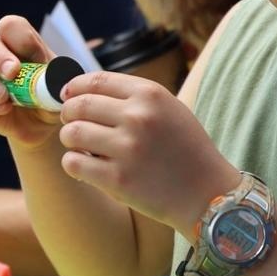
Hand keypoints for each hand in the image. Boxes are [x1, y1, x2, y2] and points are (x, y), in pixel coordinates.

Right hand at [0, 16, 62, 147]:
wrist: (46, 127)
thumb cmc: (53, 96)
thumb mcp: (63, 85)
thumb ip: (59, 78)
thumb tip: (53, 77)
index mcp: (20, 45)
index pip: (11, 27)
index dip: (19, 37)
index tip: (35, 58)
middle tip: (13, 72)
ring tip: (4, 96)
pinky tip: (6, 109)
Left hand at [56, 71, 239, 235]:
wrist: (209, 194)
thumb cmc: (186, 150)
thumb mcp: (169, 109)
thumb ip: (132, 98)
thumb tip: (82, 91)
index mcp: (150, 94)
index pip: (94, 81)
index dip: (73, 88)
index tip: (67, 96)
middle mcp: (138, 117)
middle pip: (78, 106)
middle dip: (68, 115)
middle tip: (72, 125)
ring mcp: (127, 149)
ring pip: (71, 133)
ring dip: (70, 140)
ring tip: (81, 147)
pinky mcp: (117, 180)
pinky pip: (73, 163)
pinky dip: (73, 164)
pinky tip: (85, 167)